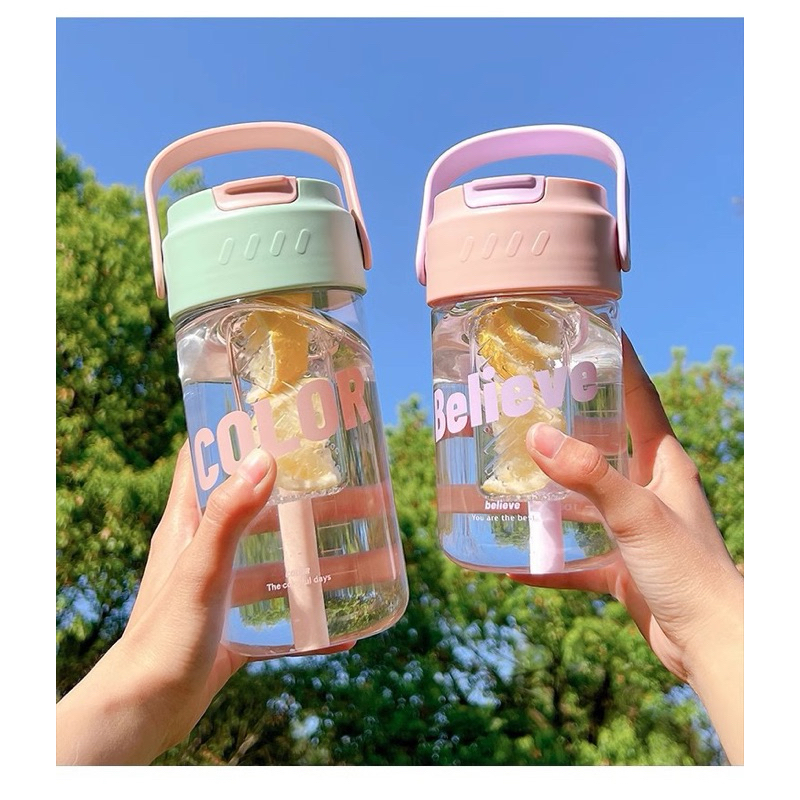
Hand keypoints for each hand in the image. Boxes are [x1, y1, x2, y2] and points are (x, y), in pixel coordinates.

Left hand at [56, 443, 350, 764]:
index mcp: (188, 524)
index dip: (234, 433)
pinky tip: (345, 626)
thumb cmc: (162, 639)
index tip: (279, 419)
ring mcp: (222, 586)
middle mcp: (206, 548)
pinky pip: (280, 609)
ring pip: (279, 559)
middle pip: (263, 509)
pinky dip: (311, 613)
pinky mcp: (233, 623)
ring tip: (368, 554)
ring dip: (320, 556)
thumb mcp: (201, 571)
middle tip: (355, 489)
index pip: (205, 459)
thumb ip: (229, 518)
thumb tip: (263, 458)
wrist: (144, 711)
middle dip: (308, 499)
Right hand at [511, 332, 743, 763]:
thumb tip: (536, 437)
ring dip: (552, 492)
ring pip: (585, 499)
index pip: (640, 400)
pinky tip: (516, 562)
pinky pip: (576, 557)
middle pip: (606, 444)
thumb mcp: (636, 513)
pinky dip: (548, 559)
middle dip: (571, 423)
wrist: (712, 645)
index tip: (594, 335)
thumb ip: (587, 475)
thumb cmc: (689, 571)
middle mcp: (650, 490)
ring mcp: (634, 528)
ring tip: (511, 474)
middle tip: (530, 402)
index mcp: (663, 464)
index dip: (620, 366)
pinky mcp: (622, 566)